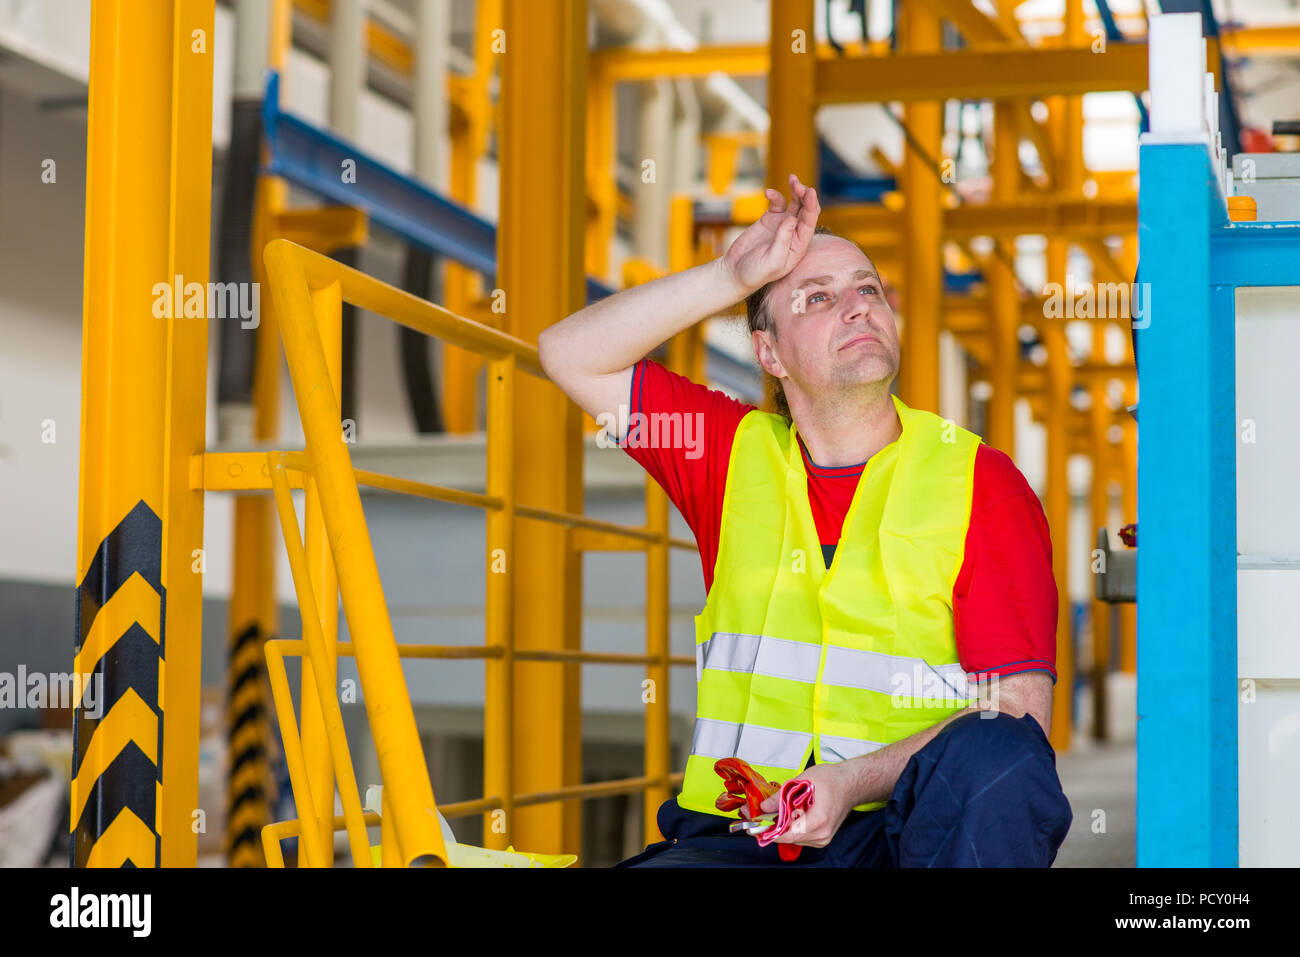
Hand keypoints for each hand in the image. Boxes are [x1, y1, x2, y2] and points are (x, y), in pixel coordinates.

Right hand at [721, 173, 821, 293]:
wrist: (735, 272)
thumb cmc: (755, 273)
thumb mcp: (771, 261)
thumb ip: (783, 241)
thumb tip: (792, 219)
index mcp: (799, 246)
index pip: (809, 222)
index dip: (812, 205)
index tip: (810, 191)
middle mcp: (794, 234)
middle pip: (806, 210)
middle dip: (804, 195)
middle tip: (796, 183)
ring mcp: (783, 226)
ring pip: (795, 204)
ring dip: (795, 190)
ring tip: (792, 179)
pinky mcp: (770, 220)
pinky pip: (778, 204)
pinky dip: (775, 196)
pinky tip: (768, 193)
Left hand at [758, 761, 855, 849]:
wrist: (850, 785)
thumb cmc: (832, 780)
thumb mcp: (804, 780)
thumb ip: (782, 795)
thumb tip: (765, 806)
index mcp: (819, 820)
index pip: (788, 834)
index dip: (769, 831)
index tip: (755, 826)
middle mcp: (822, 834)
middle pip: (788, 837)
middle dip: (771, 827)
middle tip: (756, 817)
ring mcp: (822, 838)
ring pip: (793, 838)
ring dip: (780, 828)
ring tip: (770, 814)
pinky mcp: (821, 838)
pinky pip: (800, 837)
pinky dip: (790, 828)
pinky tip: (785, 816)